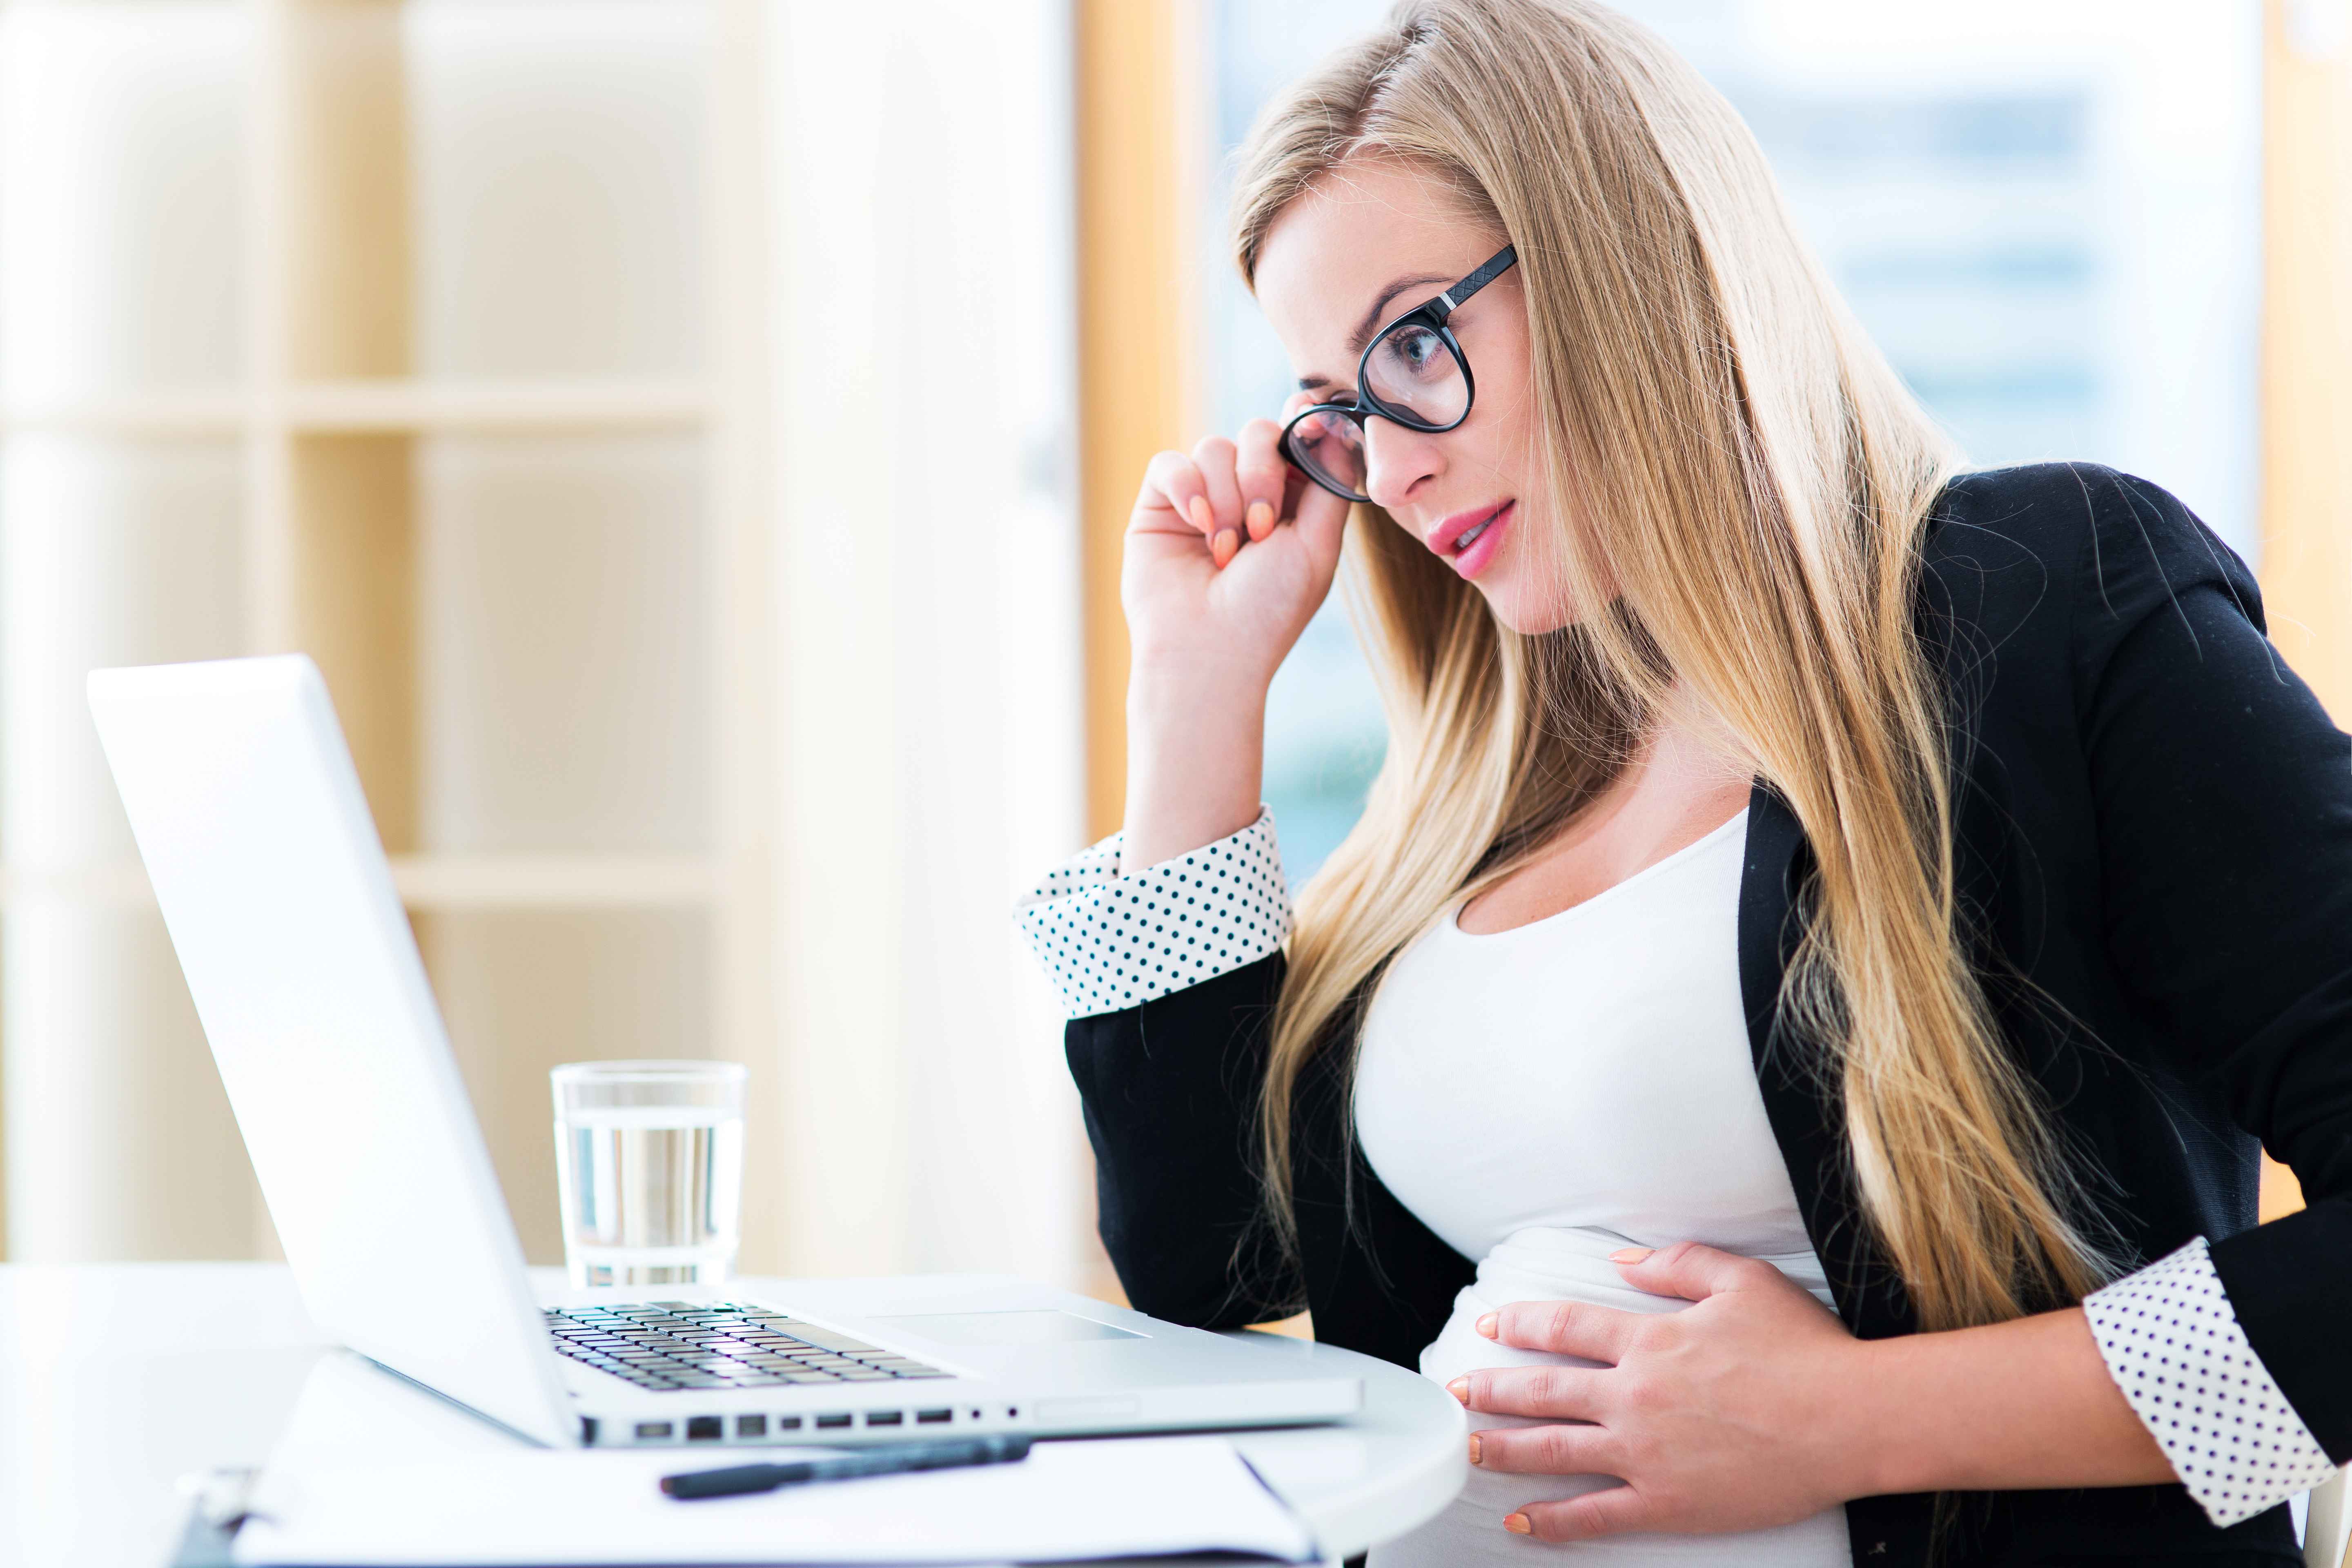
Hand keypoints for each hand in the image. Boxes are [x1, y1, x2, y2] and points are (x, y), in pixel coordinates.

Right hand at [1121, 394, 1351, 695]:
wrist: (1207, 651)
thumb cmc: (1268, 609)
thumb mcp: (1317, 545)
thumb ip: (1331, 481)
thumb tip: (1336, 423)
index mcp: (1290, 501)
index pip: (1294, 439)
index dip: (1300, 426)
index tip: (1307, 424)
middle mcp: (1245, 493)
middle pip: (1256, 434)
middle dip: (1262, 474)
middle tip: (1261, 530)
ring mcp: (1202, 497)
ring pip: (1214, 447)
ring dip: (1226, 499)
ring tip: (1225, 551)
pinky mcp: (1160, 504)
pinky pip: (1170, 462)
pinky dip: (1186, 488)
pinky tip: (1197, 526)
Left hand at [1449, 1242, 1874, 1541]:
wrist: (1849, 1418)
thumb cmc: (1804, 1349)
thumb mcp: (1742, 1281)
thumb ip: (1678, 1264)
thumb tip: (1623, 1262)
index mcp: (1650, 1341)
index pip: (1564, 1328)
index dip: (1521, 1325)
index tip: (1491, 1326)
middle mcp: (1635, 1396)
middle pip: (1543, 1390)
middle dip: (1492, 1389)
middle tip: (1457, 1390)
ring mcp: (1645, 1452)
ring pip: (1554, 1450)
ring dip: (1503, 1448)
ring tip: (1467, 1447)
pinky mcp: (1667, 1502)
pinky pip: (1595, 1514)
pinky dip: (1552, 1521)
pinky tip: (1520, 1522)